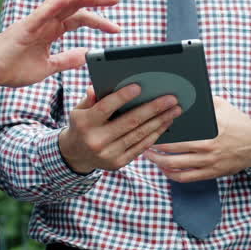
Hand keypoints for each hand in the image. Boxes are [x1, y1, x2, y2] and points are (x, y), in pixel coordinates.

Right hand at [0, 0, 120, 94]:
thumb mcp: (47, 67)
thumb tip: (87, 55)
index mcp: (50, 30)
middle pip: (75, 5)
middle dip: (96, 0)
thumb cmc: (11, 68)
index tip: (116, 28)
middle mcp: (45, 21)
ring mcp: (36, 21)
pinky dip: (58, 1)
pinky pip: (44, 10)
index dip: (98, 20)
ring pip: (62, 1)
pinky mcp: (26, 26)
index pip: (79, 19)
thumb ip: (66, 60)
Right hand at [59, 86, 182, 173]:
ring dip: (160, 121)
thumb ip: (91, 98)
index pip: (106, 107)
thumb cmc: (82, 125)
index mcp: (85, 123)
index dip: (122, 97)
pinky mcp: (118, 163)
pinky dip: (155, 134)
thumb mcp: (79, 109)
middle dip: (153, 109)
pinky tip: (165, 124)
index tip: (139, 87)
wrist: (76, 155)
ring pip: (139, 135)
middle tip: (171, 99)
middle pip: (130, 122)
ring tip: (174, 110)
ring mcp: (108, 154)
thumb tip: (97, 86)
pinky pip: (141, 147)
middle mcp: (96, 140)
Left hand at [145, 96, 250, 181]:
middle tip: (142, 141)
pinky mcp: (211, 173)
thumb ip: (205, 100)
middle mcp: (207, 148)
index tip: (149, 127)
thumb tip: (184, 92)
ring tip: (148, 155)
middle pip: (171, 152)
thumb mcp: (223, 106)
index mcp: (208, 130)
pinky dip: (170, 174)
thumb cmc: (238, 123)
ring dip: (158, 162)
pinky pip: (185, 178)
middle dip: (153, 148)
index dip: (159, 132)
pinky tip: (164, 168)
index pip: (178, 133)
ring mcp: (208, 163)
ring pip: (175, 167)